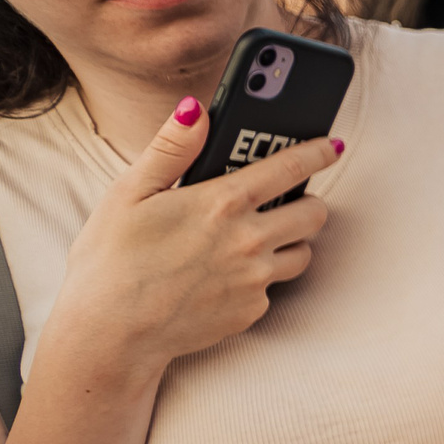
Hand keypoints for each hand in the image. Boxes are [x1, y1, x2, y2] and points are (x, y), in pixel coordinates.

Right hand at [45, 97, 338, 381]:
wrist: (110, 333)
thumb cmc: (111, 260)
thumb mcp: (129, 193)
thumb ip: (170, 149)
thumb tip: (196, 110)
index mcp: (222, 203)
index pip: (289, 167)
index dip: (318, 152)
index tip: (333, 146)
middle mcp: (249, 240)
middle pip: (313, 214)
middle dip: (307, 203)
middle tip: (287, 201)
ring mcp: (255, 279)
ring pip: (302, 254)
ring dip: (290, 243)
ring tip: (257, 239)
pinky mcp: (253, 310)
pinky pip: (273, 288)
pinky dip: (259, 279)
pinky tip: (225, 277)